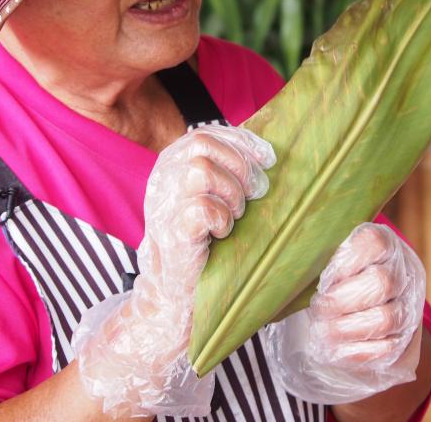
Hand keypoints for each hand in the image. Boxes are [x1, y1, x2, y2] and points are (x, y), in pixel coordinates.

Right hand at [73, 126, 275, 416]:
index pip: (207, 134)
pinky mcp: (172, 233)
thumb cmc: (204, 246)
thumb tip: (268, 156)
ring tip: (234, 217)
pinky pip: (201, 209)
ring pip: (200, 170)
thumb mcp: (212, 199)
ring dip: (230, 193)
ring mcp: (163, 205)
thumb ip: (227, 173)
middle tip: (255, 195)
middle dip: (239, 166)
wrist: (177, 296)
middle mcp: (162, 180)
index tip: (268, 159)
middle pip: (202, 145)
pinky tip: (222, 235)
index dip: (242, 141)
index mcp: (171, 166)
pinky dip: (221, 220)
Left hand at [264, 223, 425, 404]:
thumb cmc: (335, 282)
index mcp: (384, 244)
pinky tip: (334, 347)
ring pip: (384, 318)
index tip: (324, 277)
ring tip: (322, 330)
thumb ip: (317, 258)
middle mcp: (403, 272)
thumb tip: (288, 263)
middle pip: (380, 282)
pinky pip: (384, 349)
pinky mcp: (404, 341)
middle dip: (341, 299)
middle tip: (318, 307)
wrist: (360, 319)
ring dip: (345, 328)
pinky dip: (353, 351)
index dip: (345, 260)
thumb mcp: (328, 262)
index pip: (374, 241)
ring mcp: (408, 307)